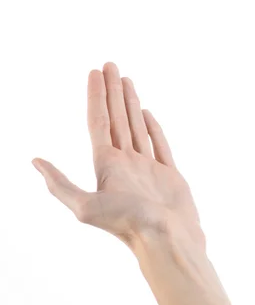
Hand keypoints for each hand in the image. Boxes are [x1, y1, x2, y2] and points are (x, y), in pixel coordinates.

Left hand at [33, 62, 201, 248]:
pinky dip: (153, 127)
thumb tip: (34, 161)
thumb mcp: (85, 206)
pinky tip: (146, 113)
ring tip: (127, 81)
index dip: (96, 96)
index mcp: (107, 165)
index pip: (98, 122)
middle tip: (110, 65)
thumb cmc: (130, 225)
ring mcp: (148, 168)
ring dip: (130, 103)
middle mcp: (126, 163)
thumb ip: (59, 184)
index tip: (95, 72)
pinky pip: (159, 144)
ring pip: (136, 127)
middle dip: (112, 91)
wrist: (168, 240)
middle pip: (116, 119)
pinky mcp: (169, 174)